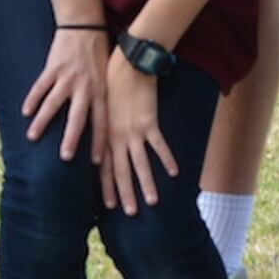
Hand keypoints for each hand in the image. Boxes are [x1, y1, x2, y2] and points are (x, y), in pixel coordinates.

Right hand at [23, 27, 107, 158]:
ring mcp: (67, 77)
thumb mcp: (107, 77)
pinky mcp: (53, 67)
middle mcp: (85, 87)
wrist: (85, 26)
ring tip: (33, 137)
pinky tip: (25, 112)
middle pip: (78, 118)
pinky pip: (41, 87)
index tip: (98, 162)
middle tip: (66, 157)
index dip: (100, 143)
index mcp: (101, 91)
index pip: (101, 122)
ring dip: (42, 121)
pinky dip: (32, 99)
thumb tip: (107, 125)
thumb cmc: (98, 54)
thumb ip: (103, 98)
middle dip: (72, 139)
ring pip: (53, 104)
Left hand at [99, 53, 182, 212]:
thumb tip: (104, 147)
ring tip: (152, 202)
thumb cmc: (113, 85)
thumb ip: (105, 130)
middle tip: (130, 213)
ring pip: (140, 163)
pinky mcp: (149, 122)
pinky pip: (159, 146)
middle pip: (120, 170)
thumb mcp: (103, 110)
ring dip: (146, 183)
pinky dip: (167, 159)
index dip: (107, 186)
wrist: (126, 66)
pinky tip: (174, 173)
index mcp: (105, 135)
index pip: (105, 167)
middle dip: (125, 193)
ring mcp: (133, 131)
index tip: (109, 205)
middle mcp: (117, 137)